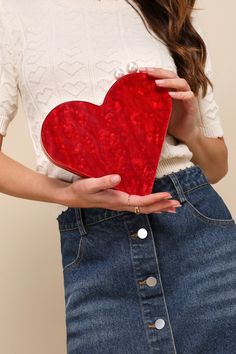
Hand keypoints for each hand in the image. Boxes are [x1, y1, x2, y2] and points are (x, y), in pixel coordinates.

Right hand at [59, 174, 180, 213]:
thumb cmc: (81, 190)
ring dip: (159, 208)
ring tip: (173, 208)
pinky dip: (150, 206)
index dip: (155, 198)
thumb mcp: (90, 184)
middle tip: (177, 204)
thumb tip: (118, 177)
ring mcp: (121, 204)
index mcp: (118, 200)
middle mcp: (122, 204)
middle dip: (162, 206)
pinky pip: (138, 206)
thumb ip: (103, 181)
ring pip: (144, 208)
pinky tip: (155, 207)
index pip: (141, 201)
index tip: (167, 195)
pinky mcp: (119, 202)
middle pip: (146, 208)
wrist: (73, 197)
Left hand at [139, 67, 200, 142]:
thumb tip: (129, 102)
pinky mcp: (192, 105)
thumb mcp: (157, 111)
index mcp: (170, 88)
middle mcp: (179, 89)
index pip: (162, 75)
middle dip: (158, 72)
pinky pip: (188, 96)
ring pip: (181, 83)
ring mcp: (186, 96)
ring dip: (169, 81)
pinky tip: (171, 95)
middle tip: (146, 72)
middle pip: (171, 75)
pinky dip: (180, 95)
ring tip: (157, 82)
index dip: (151, 71)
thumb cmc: (170, 121)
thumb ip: (149, 103)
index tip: (139, 70)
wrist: (184, 134)